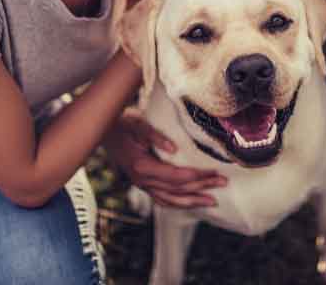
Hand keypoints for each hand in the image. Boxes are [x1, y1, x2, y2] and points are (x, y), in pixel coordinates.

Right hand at [103, 108, 226, 207]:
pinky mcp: (142, 183)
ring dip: (193, 201)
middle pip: (177, 190)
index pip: (176, 177)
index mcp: (142, 166)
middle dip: (202, 187)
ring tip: (212, 201)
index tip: (215, 173)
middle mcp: (142, 180)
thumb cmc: (122, 123)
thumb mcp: (137, 123)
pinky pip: (162, 199)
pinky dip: (178, 203)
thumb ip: (155, 136)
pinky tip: (190, 202)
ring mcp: (141, 184)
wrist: (103, 130)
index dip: (198, 176)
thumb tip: (174, 149)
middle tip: (223, 183)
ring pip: (170, 200)